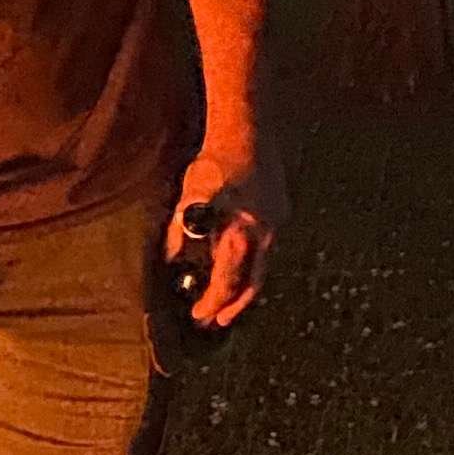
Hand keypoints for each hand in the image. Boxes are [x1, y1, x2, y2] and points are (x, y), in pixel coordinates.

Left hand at [166, 144, 283, 327]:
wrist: (247, 132)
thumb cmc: (213, 164)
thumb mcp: (188, 199)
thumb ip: (181, 233)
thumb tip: (173, 262)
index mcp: (240, 233)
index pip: (227, 281)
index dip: (213, 303)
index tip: (200, 317)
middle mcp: (263, 234)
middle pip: (251, 283)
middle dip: (234, 306)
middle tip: (218, 322)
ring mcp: (276, 224)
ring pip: (262, 267)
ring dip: (243, 286)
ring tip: (228, 301)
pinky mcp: (280, 213)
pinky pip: (265, 248)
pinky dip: (251, 263)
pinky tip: (239, 264)